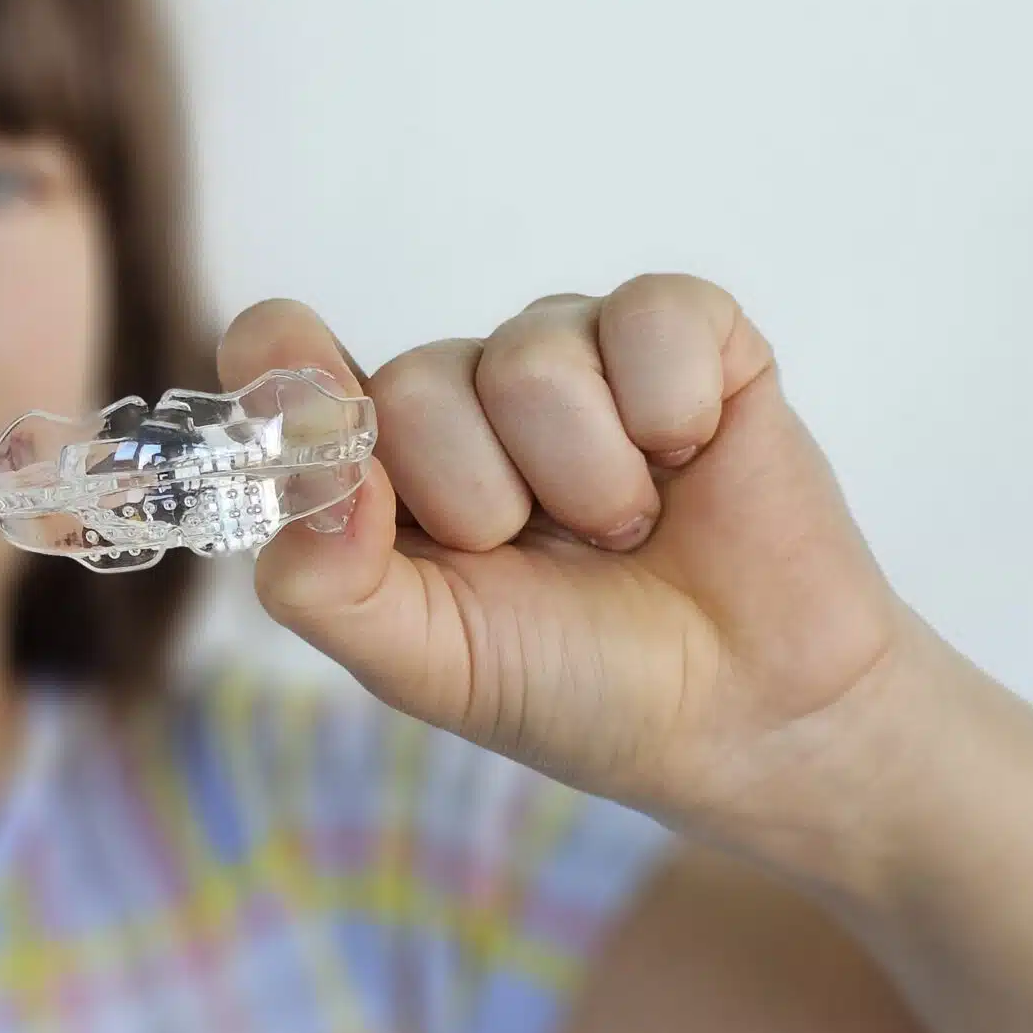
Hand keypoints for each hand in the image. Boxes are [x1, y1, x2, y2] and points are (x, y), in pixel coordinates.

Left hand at [222, 276, 927, 840]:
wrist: (747, 715)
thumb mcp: (425, 662)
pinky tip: (691, 459)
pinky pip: (650, 317)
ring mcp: (572, 354)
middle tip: (545, 554)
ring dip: (588, 479)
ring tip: (623, 528)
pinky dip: (674, 412)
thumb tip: (309, 478)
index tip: (311, 408)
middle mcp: (462, 391)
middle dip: (484, 501)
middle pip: (413, 383)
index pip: (284, 362)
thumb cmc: (576, 682)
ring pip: (530, 360)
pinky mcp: (685, 333)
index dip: (288, 375)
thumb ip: (326, 581)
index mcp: (377, 462)